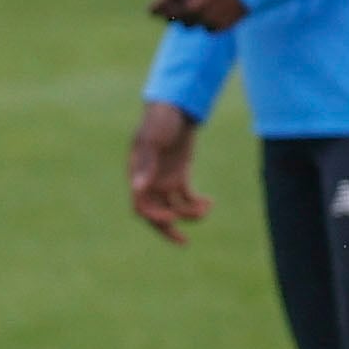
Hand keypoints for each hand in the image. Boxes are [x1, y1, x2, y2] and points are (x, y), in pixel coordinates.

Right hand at [128, 99, 212, 243]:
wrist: (177, 107)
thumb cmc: (160, 120)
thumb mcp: (153, 140)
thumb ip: (146, 163)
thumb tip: (137, 189)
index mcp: (138, 176)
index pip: (141, 207)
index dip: (155, 217)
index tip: (173, 217)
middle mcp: (150, 182)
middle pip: (156, 215)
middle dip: (169, 229)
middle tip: (183, 241)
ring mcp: (164, 180)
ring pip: (174, 208)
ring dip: (189, 214)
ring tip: (205, 209)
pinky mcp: (180, 176)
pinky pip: (187, 198)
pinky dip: (198, 204)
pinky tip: (210, 203)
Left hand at [148, 0, 245, 30]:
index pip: (156, 8)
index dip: (156, 8)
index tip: (158, 8)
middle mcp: (188, 8)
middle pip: (172, 19)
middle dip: (174, 12)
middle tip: (180, 5)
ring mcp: (204, 18)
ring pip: (190, 25)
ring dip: (192, 16)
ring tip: (203, 2)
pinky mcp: (219, 26)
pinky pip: (208, 28)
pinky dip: (210, 20)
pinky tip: (219, 8)